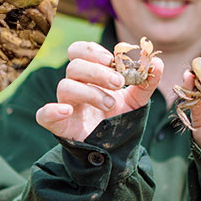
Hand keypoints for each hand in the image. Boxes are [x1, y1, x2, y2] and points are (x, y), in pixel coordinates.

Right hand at [36, 41, 163, 141]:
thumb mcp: (136, 100)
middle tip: (118, 82)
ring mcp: (65, 104)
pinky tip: (67, 111)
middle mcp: (75, 86)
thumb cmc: (119, 118)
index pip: (79, 51)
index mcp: (89, 75)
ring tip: (110, 104)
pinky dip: (52, 110)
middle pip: (74, 66)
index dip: (93, 51)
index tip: (112, 59)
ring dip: (89, 92)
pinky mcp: (59, 125)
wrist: (114, 150)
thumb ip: (146, 82)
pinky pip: (43, 114)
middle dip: (97, 71)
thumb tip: (157, 62)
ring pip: (64, 86)